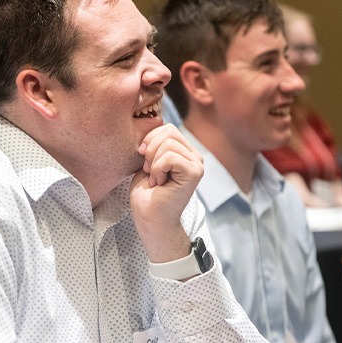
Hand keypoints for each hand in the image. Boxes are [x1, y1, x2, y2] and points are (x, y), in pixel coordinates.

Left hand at [130, 124, 203, 262]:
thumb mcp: (148, 162)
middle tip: (150, 172)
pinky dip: (158, 170)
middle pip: (168, 131)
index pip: (167, 128)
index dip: (149, 140)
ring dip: (154, 163)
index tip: (144, 162)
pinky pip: (170, 157)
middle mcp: (195, 156)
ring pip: (168, 144)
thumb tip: (153, 123)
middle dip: (150, 150)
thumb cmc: (147, 194)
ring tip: (156, 179)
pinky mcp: (195, 173)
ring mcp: (197, 164)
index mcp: (185, 152)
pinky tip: (160, 183)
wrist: (150, 219)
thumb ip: (154, 144)